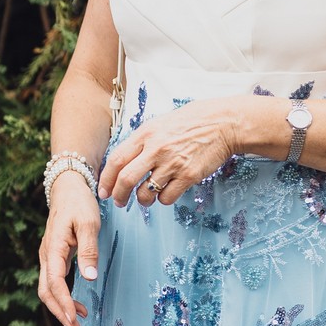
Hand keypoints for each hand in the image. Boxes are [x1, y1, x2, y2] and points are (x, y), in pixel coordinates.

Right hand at [38, 168, 101, 325]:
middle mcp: (47, 255)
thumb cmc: (79, 204)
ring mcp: (48, 257)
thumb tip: (88, 277)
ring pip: (47, 289)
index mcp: (53, 248)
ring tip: (77, 323)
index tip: (73, 319)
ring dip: (60, 307)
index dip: (62, 303)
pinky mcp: (54, 257)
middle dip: (58, 312)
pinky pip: (53, 282)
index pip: (54, 282)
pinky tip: (77, 306)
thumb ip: (89, 250)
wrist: (67, 188)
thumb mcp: (89, 224)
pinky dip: (62, 297)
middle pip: (45, 291)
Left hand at [102, 101, 241, 209]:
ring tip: (146, 197)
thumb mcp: (159, 124)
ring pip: (146, 193)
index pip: (116, 160)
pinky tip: (166, 192)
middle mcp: (156, 149)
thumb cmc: (189, 123)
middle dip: (118, 195)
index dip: (106, 179)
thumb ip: (140, 142)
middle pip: (126, 179)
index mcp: (145, 134)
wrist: (222, 123)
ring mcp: (173, 163)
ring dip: (143, 200)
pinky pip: (167, 198)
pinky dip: (163, 200)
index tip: (103, 191)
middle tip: (119, 201)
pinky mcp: (188, 175)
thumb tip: (121, 163)